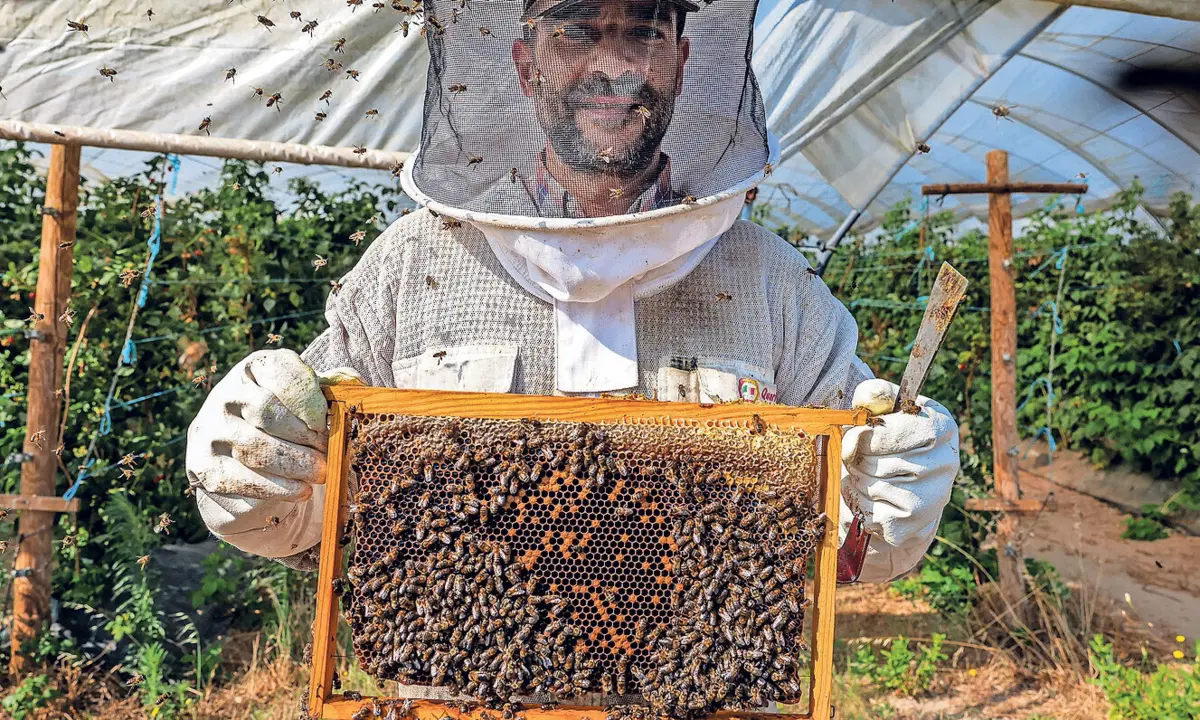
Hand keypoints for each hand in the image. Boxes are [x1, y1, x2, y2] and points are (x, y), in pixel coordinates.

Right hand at [186, 349, 361, 557]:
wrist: (240, 455)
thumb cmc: (287, 419)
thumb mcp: (307, 398)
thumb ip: (331, 389)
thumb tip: (354, 383)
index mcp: (255, 367)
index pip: (280, 373)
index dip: (308, 399)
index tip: (327, 422)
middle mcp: (226, 392)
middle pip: (266, 411)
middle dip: (304, 436)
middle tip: (328, 454)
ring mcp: (209, 427)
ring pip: (253, 445)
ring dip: (293, 463)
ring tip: (320, 475)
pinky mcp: (201, 463)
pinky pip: (238, 478)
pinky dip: (275, 488)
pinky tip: (300, 492)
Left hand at [840, 378, 958, 582]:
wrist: (901, 487)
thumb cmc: (886, 442)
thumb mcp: (881, 410)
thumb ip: (872, 395)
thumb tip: (867, 401)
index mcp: (942, 426)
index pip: (893, 431)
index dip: (865, 436)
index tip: (858, 436)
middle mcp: (947, 462)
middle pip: (879, 461)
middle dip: (858, 461)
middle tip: (858, 460)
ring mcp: (936, 496)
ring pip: (875, 488)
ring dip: (857, 482)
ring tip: (864, 477)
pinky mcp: (919, 524)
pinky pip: (875, 515)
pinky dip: (861, 507)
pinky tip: (869, 499)